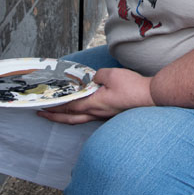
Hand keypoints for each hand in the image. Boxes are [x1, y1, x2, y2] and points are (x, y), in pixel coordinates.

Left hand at [37, 68, 154, 124]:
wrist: (151, 97)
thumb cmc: (132, 88)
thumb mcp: (111, 75)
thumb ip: (97, 76)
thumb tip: (92, 79)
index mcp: (94, 104)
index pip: (69, 106)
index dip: (55, 106)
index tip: (43, 106)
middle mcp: (97, 113)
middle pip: (71, 118)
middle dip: (55, 117)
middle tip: (43, 115)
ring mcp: (104, 116)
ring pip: (80, 119)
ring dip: (66, 117)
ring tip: (58, 114)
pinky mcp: (110, 114)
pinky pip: (90, 117)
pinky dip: (80, 115)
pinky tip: (81, 110)